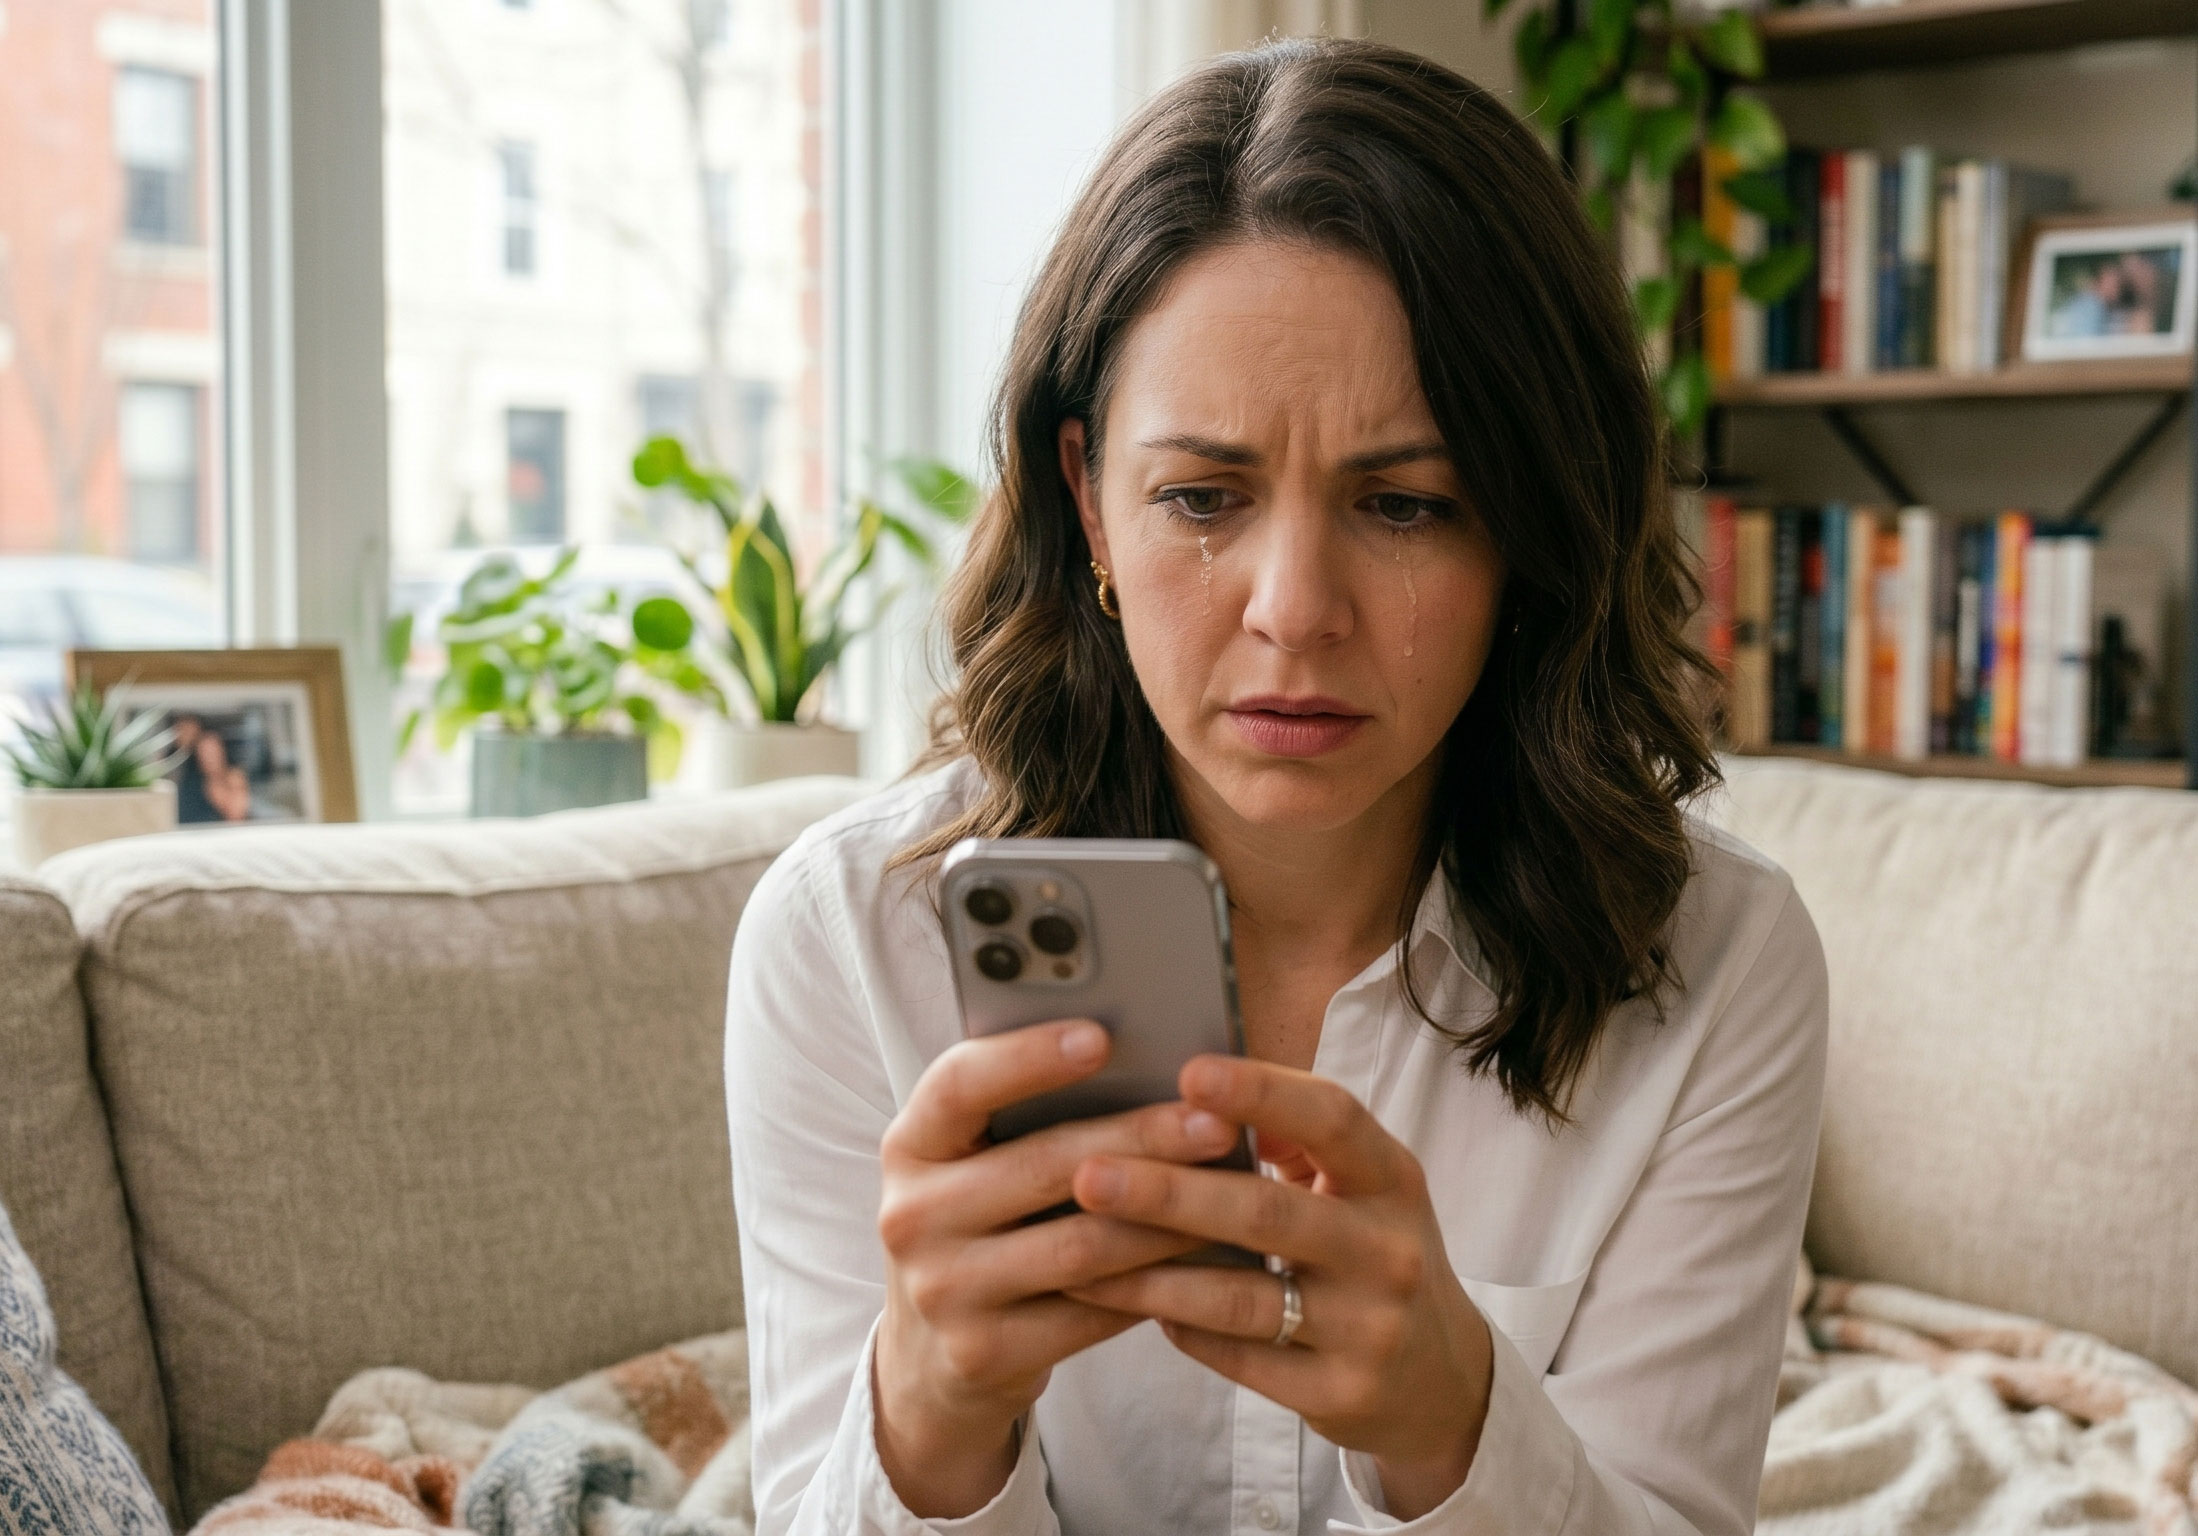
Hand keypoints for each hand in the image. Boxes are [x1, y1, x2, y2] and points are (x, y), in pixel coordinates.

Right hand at [873, 1019, 1244, 1518]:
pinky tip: (1206, 1259)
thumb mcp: (971, 1164)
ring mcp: (943, 1290)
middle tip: (1217, 1121)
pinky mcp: (983, 1352)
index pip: (959, 1085)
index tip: (1101, 1036)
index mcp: (910, 1145)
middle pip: (1044, 1165)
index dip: (1027, 1058)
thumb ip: (1024, 1116)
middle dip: (1143, 1139)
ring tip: (1232, 1190)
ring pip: (1081, 1244)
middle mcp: (911, 1216)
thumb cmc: (977, 1225)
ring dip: (1167, 1217)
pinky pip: (1094, 1311)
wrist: (931, 1355)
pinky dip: (1158, 1282)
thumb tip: (1146, 1058)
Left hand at [1065, 1054, 1494, 1521]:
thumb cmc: (1372, 1256)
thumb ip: (1295, 1144)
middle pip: (1267, 1213)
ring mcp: (1367, 1328)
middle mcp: (1387, 1249)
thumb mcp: (1362, 1189)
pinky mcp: (1338, 1393)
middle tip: (1089, 1174)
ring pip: (1240, 1297)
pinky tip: (1124, 1301)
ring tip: (1076, 1248)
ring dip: (1149, 1273)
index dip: (1261, 1092)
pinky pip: (1238, 1356)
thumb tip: (1198, 1096)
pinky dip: (1176, 1324)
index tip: (1186, 1072)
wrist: (1443, 1381)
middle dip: (1170, 1193)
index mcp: (1391, 1178)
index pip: (1331, 1119)